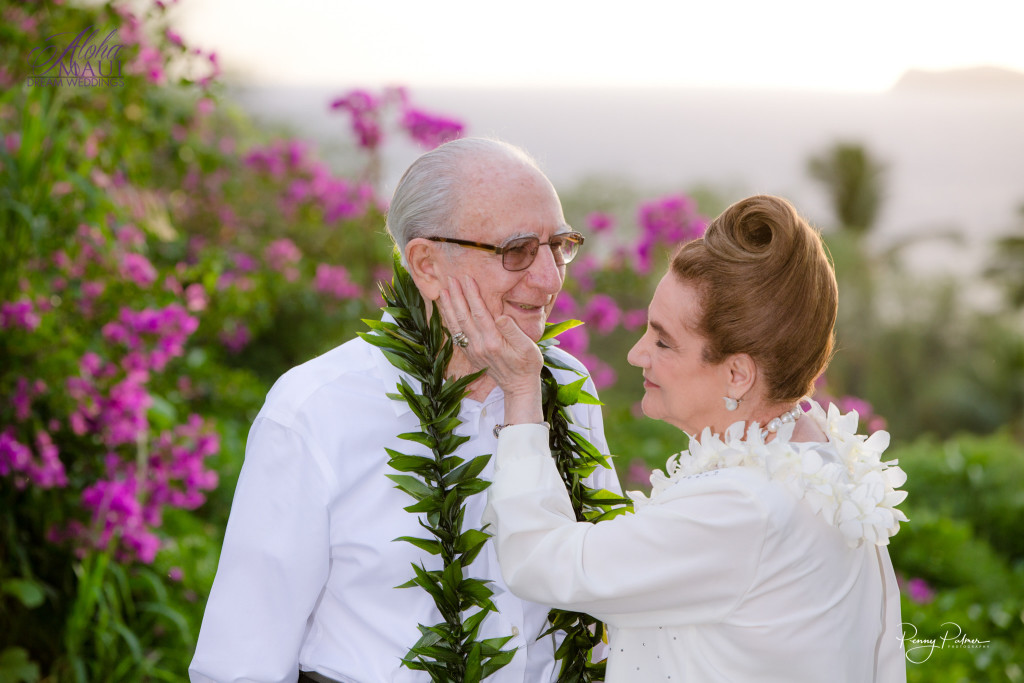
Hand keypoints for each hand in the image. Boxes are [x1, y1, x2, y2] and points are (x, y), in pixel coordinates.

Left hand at [438, 276, 543, 399]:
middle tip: (450, 278)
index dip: (472, 294)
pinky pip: (455, 335)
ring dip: (448, 307)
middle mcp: (479, 346)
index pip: (480, 312)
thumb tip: (500, 316)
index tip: (467, 279)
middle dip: (457, 296)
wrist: (518, 387)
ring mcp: (473, 351)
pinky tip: (446, 311)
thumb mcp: (528, 347)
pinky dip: (449, 321)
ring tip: (443, 291)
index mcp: (494, 341)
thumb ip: (513, 331)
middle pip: (464, 316)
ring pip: (456, 326)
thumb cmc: (527, 364)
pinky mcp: (470, 355)